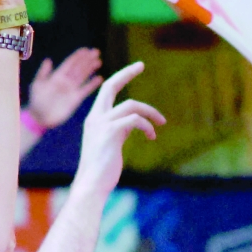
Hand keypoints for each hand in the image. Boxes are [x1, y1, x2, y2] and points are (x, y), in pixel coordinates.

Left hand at [28, 48, 103, 131]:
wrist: (40, 117)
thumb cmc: (36, 101)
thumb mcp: (37, 85)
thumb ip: (43, 72)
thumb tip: (48, 60)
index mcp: (57, 76)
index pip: (69, 63)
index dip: (77, 56)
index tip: (85, 50)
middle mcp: (66, 81)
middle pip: (79, 68)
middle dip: (87, 60)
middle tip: (96, 52)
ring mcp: (72, 90)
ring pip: (83, 76)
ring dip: (90, 69)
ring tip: (98, 61)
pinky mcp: (76, 99)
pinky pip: (86, 90)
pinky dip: (92, 84)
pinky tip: (99, 78)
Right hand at [71, 63, 164, 197]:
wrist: (91, 186)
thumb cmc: (101, 171)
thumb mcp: (110, 144)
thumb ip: (119, 130)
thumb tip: (133, 123)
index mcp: (94, 119)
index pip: (106, 90)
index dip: (121, 77)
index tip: (135, 68)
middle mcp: (95, 118)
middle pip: (110, 85)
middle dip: (127, 73)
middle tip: (141, 64)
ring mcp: (102, 124)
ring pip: (131, 105)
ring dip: (150, 112)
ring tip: (161, 124)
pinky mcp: (111, 133)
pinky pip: (134, 120)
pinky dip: (147, 126)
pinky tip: (152, 136)